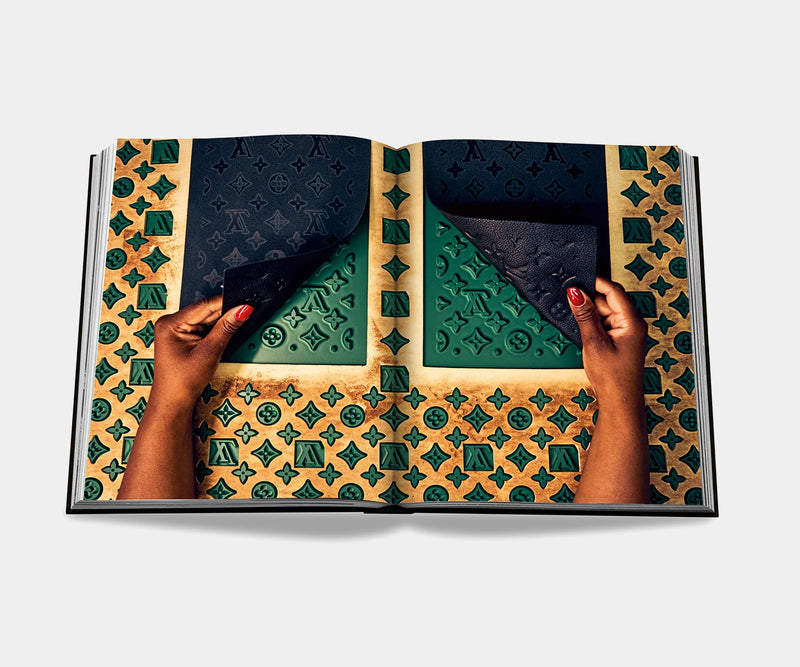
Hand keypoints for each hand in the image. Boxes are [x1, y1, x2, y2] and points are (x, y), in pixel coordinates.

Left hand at [150, 295, 252, 407]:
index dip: (226, 303)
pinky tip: (217, 342)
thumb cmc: (183, 381)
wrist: (173, 402)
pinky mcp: (181, 337)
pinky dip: (213, 333)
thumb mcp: (210, 352)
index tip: (245, 303)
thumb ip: (227, 328)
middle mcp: (170, 323)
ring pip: (205, 320)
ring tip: (225, 337)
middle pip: (205, 311)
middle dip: (224, 316)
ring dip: (219, 325)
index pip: (204, 305)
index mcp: (171, 323)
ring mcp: (175, 330)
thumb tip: (242, 310)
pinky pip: (202, 328)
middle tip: (243, 317)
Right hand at [566, 276, 647, 404]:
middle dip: (589, 300)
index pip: (614, 291)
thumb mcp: (594, 342)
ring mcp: (626, 331)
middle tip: (570, 302)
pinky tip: (585, 332)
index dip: (595, 282)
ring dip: (590, 314)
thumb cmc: (612, 377)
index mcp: (632, 321)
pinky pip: (604, 323)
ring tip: (579, 325)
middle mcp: (632, 324)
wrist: (618, 401)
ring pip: (605, 311)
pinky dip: (593, 324)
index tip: (577, 279)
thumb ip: (584, 315)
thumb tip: (575, 293)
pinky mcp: (620, 339)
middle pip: (608, 300)